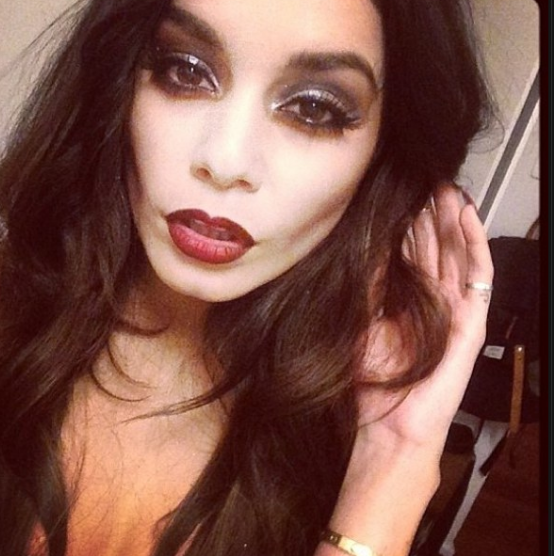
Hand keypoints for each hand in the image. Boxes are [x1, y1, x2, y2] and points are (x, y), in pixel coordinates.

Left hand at [356, 183, 492, 451]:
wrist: (388, 422)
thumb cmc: (374, 379)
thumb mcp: (362, 319)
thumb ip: (369, 282)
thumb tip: (368, 241)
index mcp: (406, 297)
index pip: (411, 249)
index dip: (408, 219)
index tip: (400, 191)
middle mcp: (432, 298)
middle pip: (435, 245)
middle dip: (431, 212)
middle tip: (424, 179)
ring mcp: (454, 308)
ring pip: (457, 253)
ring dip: (453, 220)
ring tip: (445, 188)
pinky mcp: (471, 321)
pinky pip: (478, 276)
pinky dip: (474, 245)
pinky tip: (466, 217)